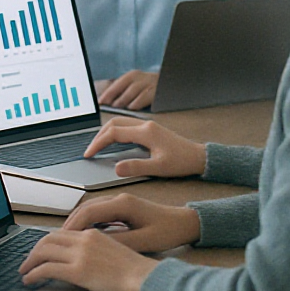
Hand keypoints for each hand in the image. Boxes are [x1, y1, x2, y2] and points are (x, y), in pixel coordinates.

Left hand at [18, 228, 158, 290]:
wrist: (143, 276)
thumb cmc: (133, 268)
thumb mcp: (111, 248)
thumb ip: (93, 248)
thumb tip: (78, 256)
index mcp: (91, 233)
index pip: (60, 233)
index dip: (46, 242)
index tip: (39, 251)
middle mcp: (82, 240)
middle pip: (48, 239)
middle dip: (34, 251)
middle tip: (27, 261)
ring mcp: (79, 255)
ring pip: (44, 252)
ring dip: (30, 261)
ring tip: (24, 271)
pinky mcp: (78, 271)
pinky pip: (47, 269)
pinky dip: (34, 273)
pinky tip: (30, 280)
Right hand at [62, 193, 199, 252]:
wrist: (187, 222)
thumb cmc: (170, 230)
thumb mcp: (145, 241)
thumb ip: (120, 242)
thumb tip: (96, 245)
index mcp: (123, 204)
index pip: (89, 211)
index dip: (74, 225)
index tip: (62, 238)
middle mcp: (119, 198)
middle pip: (86, 207)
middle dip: (71, 222)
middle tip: (57, 239)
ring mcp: (121, 201)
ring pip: (91, 208)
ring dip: (78, 221)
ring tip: (67, 238)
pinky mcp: (123, 206)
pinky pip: (99, 211)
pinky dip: (88, 221)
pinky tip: (86, 233)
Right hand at [84, 117, 206, 178]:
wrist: (199, 157)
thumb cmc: (182, 162)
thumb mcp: (159, 168)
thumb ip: (136, 167)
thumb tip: (116, 168)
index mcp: (145, 132)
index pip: (113, 133)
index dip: (98, 143)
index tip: (89, 154)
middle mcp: (144, 124)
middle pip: (113, 123)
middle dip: (98, 136)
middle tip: (90, 150)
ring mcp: (147, 124)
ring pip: (119, 121)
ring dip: (106, 132)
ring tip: (97, 145)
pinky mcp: (150, 128)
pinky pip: (126, 124)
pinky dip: (115, 131)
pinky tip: (113, 141)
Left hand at [97, 70, 157, 109]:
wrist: (173, 83)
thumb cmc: (150, 87)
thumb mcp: (137, 84)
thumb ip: (125, 91)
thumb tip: (109, 101)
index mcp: (132, 75)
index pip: (116, 84)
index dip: (107, 94)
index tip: (100, 102)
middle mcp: (140, 78)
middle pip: (123, 89)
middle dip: (115, 100)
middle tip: (109, 107)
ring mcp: (150, 84)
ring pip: (132, 94)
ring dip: (124, 102)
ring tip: (119, 109)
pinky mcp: (157, 92)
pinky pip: (143, 99)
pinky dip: (136, 104)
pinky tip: (132, 108)